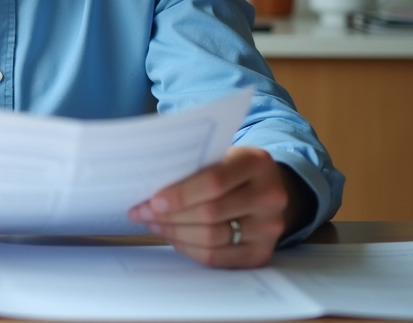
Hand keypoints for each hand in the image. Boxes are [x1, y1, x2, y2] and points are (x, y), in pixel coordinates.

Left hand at [128, 147, 301, 267]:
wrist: (268, 189)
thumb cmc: (233, 169)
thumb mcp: (221, 155)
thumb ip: (194, 165)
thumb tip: (148, 187)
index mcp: (257, 163)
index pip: (214, 182)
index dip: (180, 194)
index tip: (153, 201)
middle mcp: (270, 196)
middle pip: (211, 213)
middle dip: (170, 216)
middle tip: (143, 213)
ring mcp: (269, 228)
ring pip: (212, 238)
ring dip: (175, 233)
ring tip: (154, 224)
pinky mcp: (262, 253)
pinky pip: (217, 258)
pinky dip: (189, 249)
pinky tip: (174, 237)